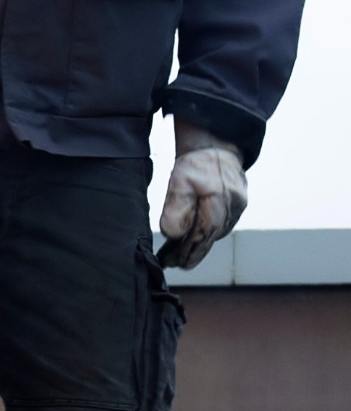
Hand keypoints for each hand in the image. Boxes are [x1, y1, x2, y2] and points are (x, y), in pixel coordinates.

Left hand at [157, 120, 246, 270]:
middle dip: (191, 253)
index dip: (187, 252)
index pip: (202, 235)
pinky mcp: (238, 206)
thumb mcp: (179, 181)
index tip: (172, 263)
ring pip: (216, 234)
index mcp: (220, 201)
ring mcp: (239, 207)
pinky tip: (191, 240)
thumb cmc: (196, 163)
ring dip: (198, 246)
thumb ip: (176, 209)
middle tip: (172, 263)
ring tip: (177, 255)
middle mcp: (234, 207)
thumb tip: (174, 234)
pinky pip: (221, 227)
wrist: (217, 147)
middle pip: (210, 238)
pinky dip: (206, 236)